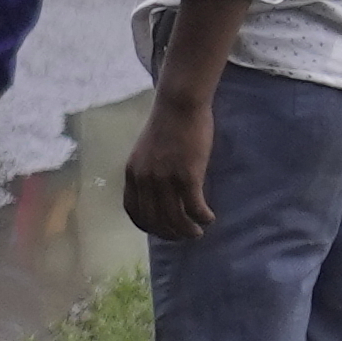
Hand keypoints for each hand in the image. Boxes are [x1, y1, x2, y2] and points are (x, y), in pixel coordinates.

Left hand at [120, 83, 218, 243]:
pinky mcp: (187, 175)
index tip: (161, 231)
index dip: (148, 226)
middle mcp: (145, 179)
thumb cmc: (167, 123)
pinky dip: (202, 217)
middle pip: (155, 220)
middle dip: (169, 234)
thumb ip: (147, 171)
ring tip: (197, 233)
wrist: (179, 104)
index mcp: (132, 173)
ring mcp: (165, 178)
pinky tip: (209, 218)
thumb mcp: (146, 150)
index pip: (134, 211)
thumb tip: (157, 191)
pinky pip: (194, 207)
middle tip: (183, 236)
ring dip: (187, 231)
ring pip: (175, 218)